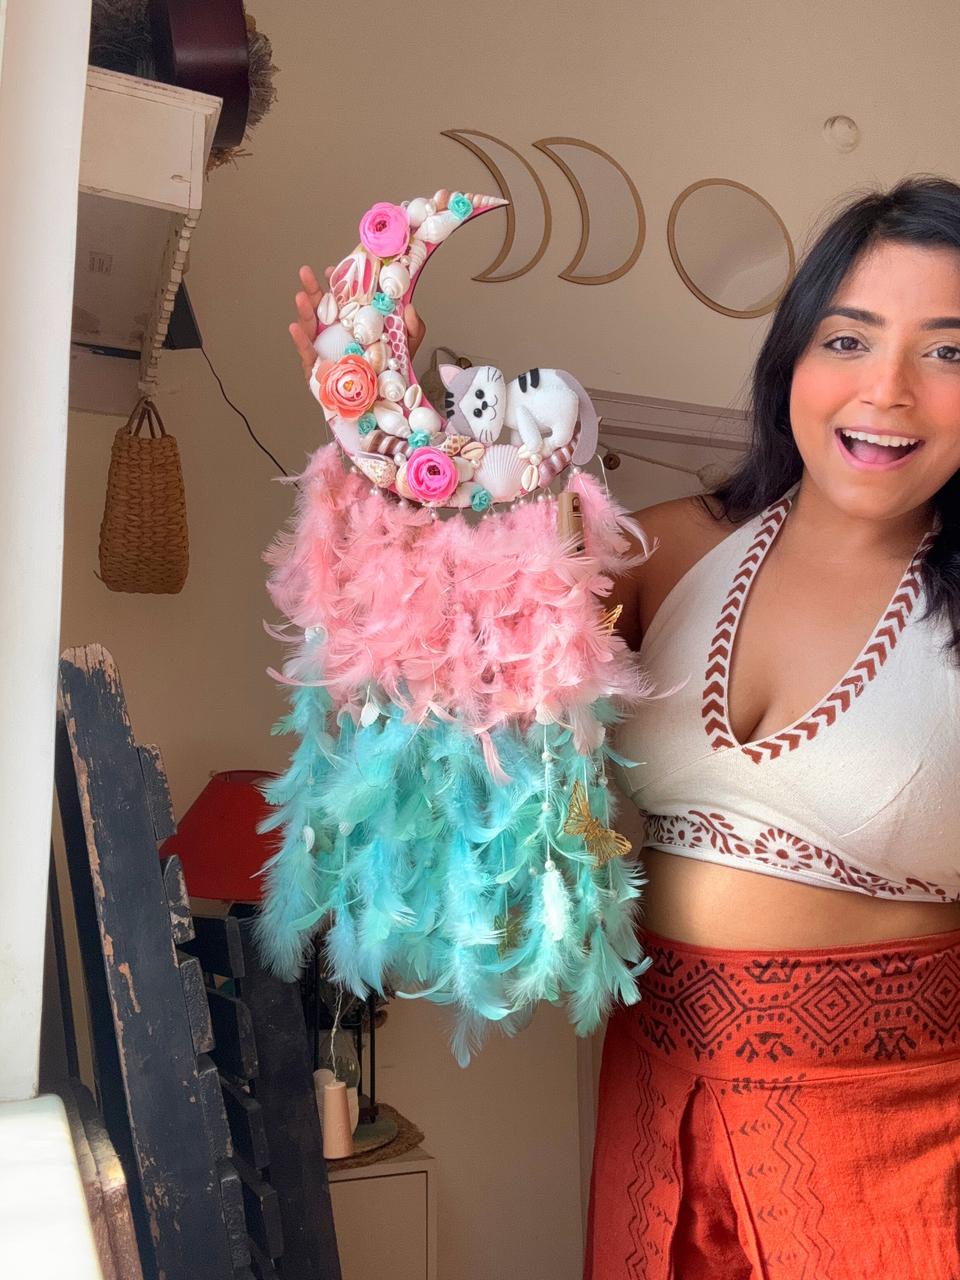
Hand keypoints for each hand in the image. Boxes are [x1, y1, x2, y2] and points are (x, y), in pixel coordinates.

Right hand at [289, 265, 426, 382]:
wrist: (381, 404)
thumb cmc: (388, 373)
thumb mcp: (406, 347)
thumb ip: (413, 328)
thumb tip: (410, 309)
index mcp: (353, 323)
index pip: (343, 299)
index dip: (337, 284)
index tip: (334, 270)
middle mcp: (335, 333)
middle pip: (321, 308)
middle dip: (312, 289)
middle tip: (306, 272)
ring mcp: (324, 349)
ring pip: (310, 326)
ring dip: (304, 310)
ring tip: (301, 296)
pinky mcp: (317, 369)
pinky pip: (307, 353)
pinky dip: (300, 340)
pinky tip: (295, 327)